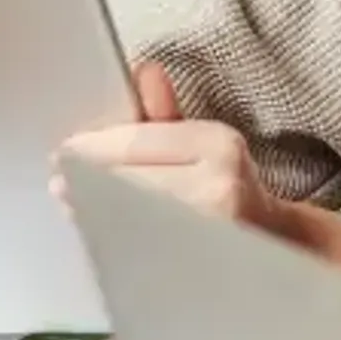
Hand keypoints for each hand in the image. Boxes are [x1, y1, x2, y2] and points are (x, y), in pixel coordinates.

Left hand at [57, 63, 317, 244]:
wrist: (281, 245)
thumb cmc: (237, 189)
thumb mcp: (208, 142)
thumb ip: (167, 114)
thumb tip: (145, 72)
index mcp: (219, 145)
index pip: (136, 142)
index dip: (94, 148)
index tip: (66, 151)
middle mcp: (218, 186)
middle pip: (125, 180)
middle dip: (86, 181)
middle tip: (59, 184)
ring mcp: (210, 231)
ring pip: (128, 216)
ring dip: (93, 211)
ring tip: (74, 205)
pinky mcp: (199, 266)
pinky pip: (140, 249)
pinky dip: (114, 238)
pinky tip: (100, 232)